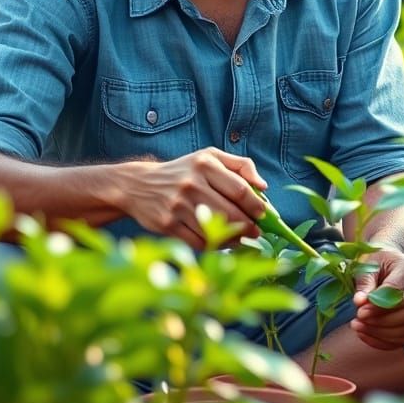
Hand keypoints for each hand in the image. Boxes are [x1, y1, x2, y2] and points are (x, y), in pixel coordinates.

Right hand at [119, 147, 267, 247]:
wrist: (138, 185)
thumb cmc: (184, 171)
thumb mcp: (209, 157)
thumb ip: (240, 165)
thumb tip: (263, 186)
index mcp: (205, 164)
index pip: (239, 188)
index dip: (255, 205)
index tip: (264, 214)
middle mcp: (191, 183)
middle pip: (229, 211)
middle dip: (248, 225)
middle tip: (257, 232)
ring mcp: (178, 205)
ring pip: (215, 228)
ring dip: (234, 238)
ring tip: (242, 239)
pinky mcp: (167, 224)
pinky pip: (198, 241)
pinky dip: (214, 245)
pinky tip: (221, 242)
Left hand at [350, 248, 403, 350]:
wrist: (387, 264)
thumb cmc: (376, 263)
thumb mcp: (366, 266)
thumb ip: (364, 282)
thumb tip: (359, 301)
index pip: (399, 291)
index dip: (379, 305)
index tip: (359, 310)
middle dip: (382, 321)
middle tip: (358, 320)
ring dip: (382, 333)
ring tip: (358, 327)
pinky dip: (384, 341)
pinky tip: (365, 334)